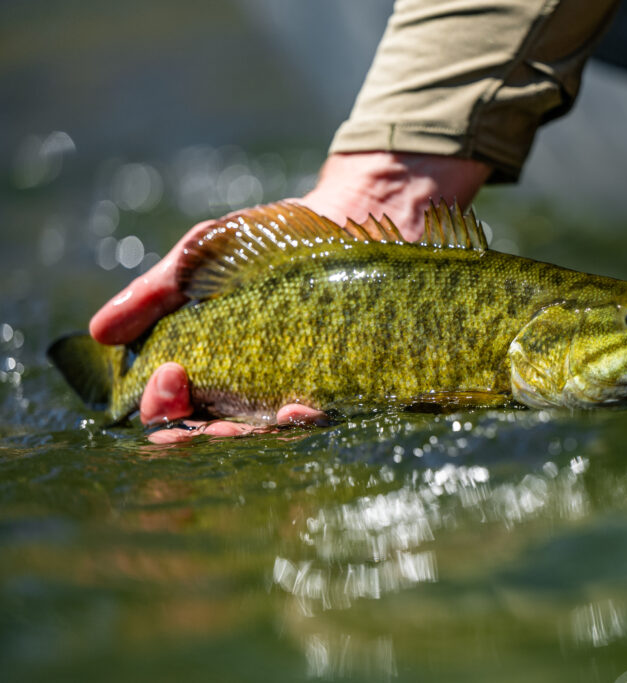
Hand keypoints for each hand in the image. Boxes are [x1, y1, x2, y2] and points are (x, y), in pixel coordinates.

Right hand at [91, 152, 490, 437]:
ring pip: (268, 438)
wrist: (351, 217)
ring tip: (273, 416)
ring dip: (260, 436)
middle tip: (211, 418)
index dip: (160, 406)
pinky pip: (324, 422)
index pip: (171, 410)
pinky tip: (303, 409)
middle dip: (206, 435)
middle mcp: (249, 391)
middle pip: (215, 434)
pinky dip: (309, 423)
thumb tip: (100, 333)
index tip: (171, 372)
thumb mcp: (203, 254)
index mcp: (207, 368)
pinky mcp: (344, 391)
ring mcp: (296, 394)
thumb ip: (156, 292)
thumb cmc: (268, 240)